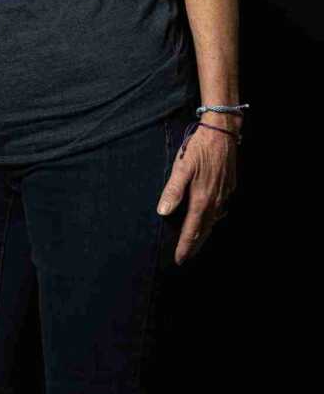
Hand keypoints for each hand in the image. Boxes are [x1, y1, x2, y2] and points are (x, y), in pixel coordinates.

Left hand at [156, 123, 236, 264]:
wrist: (222, 133)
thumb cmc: (199, 149)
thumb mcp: (182, 167)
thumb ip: (173, 190)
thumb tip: (163, 212)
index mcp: (201, 200)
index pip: (192, 230)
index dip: (185, 246)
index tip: (179, 260)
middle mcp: (215, 202)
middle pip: (204, 230)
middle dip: (195, 245)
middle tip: (186, 258)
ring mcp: (224, 196)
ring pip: (213, 222)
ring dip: (204, 233)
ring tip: (195, 242)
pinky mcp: (230, 188)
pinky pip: (220, 210)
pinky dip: (212, 219)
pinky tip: (209, 218)